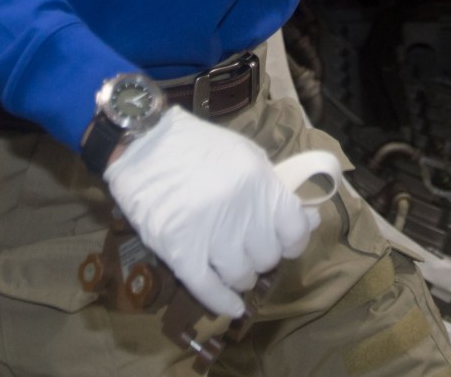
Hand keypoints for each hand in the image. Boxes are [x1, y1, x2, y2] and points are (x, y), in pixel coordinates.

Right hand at [103, 109, 317, 316]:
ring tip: (232, 265)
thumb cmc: (198, 147)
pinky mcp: (179, 252)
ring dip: (241, 275)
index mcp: (260, 183)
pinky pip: (208, 289)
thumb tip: (308, 220)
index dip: (293, 240)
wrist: (143, 145)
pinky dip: (222, 301)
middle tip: (249, 247)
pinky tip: (231, 305)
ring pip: (242, 276)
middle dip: (262, 255)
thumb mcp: (246, 156)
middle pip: (268, 257)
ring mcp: (209, 234)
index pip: (295, 231)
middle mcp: (240, 211)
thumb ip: (275, 189)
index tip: (285, 241)